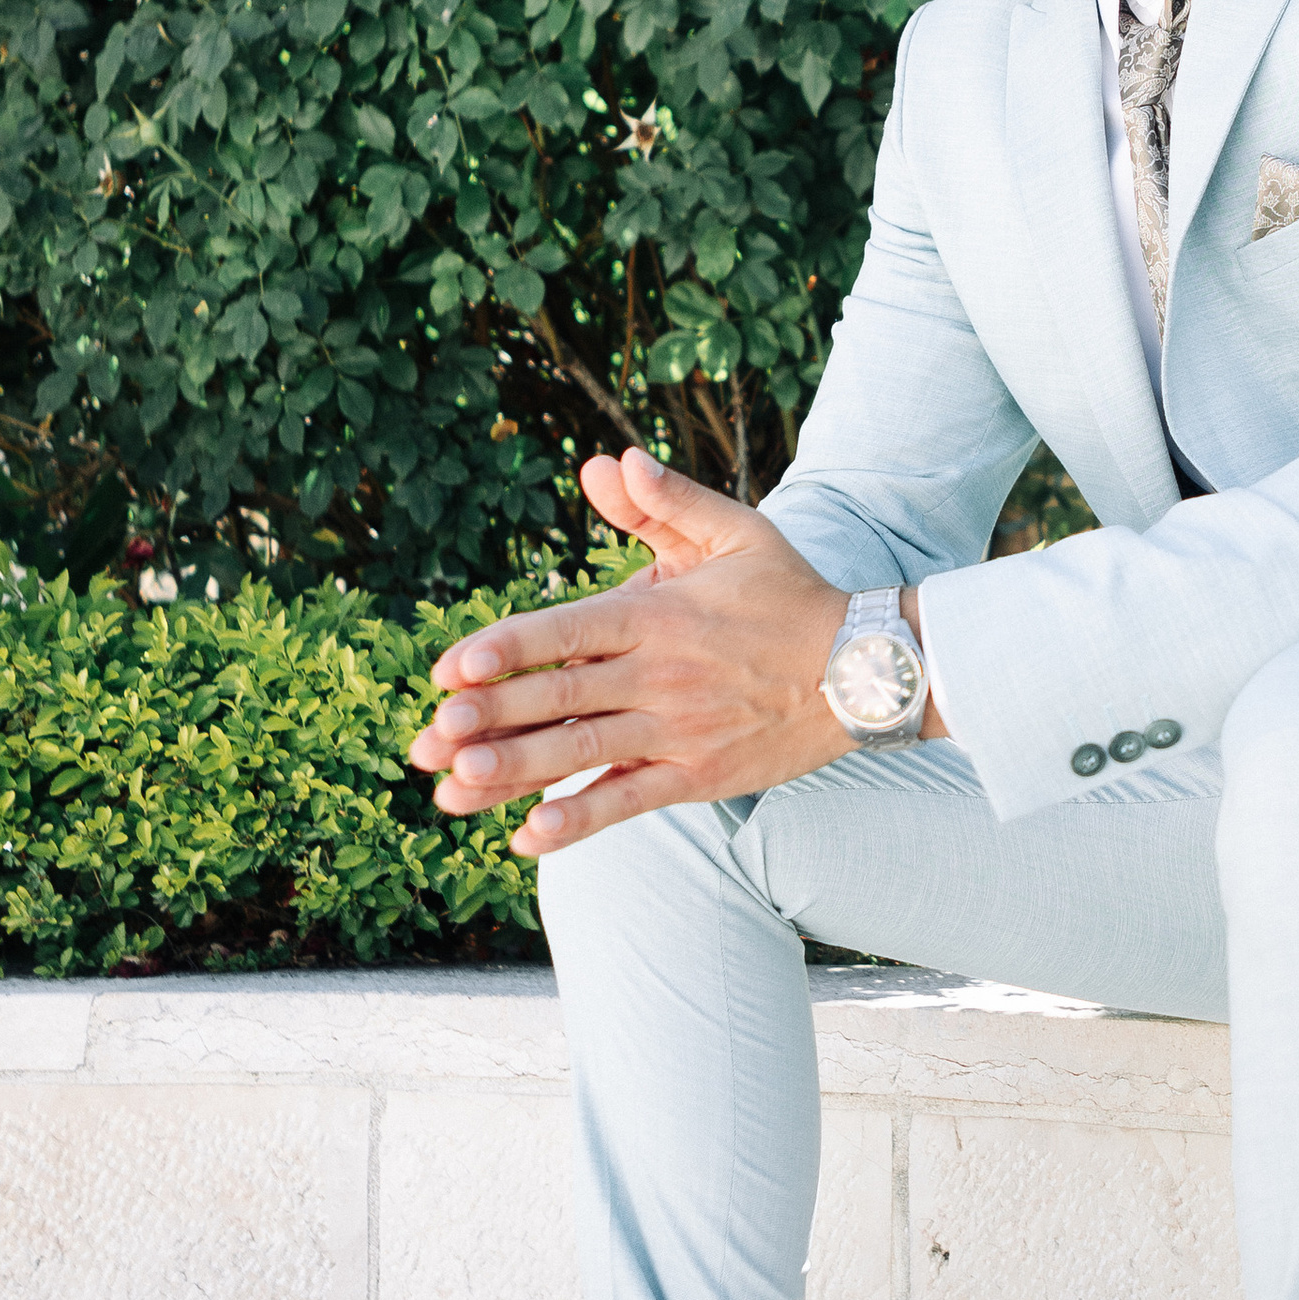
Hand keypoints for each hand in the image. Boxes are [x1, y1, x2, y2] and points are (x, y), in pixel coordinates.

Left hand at [409, 448, 854, 853]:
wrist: (868, 670)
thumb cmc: (791, 596)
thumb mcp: (735, 532)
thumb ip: (665, 501)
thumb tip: (609, 460)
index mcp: (659, 615)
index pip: (567, 631)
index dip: (506, 649)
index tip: (448, 668)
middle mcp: (662, 675)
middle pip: (562, 698)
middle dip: (491, 718)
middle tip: (430, 736)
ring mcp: (679, 730)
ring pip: (586, 753)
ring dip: (517, 772)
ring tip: (453, 789)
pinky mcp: (699, 775)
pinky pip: (631, 802)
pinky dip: (580, 821)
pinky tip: (528, 838)